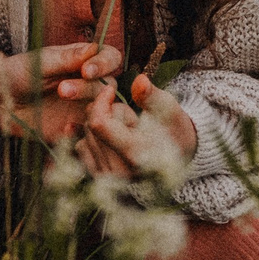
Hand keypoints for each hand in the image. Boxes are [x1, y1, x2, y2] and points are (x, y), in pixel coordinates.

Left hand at [0, 41, 121, 141]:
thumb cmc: (17, 72)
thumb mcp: (38, 62)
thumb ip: (65, 58)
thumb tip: (93, 49)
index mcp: (84, 61)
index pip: (110, 58)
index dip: (104, 64)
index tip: (86, 71)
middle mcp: (90, 84)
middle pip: (108, 86)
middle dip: (88, 88)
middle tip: (63, 90)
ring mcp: (85, 107)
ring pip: (105, 111)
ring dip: (91, 111)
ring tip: (64, 109)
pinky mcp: (76, 129)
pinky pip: (90, 134)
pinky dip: (81, 133)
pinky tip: (64, 130)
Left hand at [72, 73, 198, 179]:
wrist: (179, 157)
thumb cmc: (173, 129)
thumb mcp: (168, 109)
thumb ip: (151, 96)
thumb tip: (139, 80)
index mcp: (135, 153)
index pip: (99, 123)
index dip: (101, 101)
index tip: (111, 89)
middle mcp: (118, 171)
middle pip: (91, 125)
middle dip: (106, 112)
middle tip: (130, 117)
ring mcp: (106, 177)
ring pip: (85, 135)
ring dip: (101, 125)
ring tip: (126, 130)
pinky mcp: (97, 179)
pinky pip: (80, 146)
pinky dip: (92, 137)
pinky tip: (111, 136)